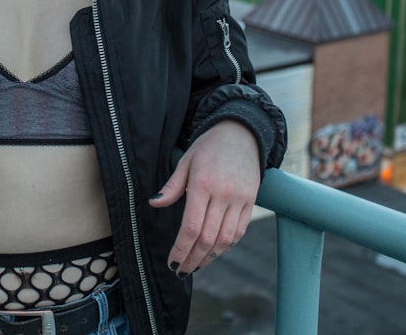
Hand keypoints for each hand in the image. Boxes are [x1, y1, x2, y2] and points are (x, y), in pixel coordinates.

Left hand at [149, 120, 260, 276]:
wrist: (241, 134)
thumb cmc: (209, 147)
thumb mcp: (186, 161)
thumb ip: (172, 186)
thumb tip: (154, 204)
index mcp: (203, 185)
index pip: (192, 227)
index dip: (181, 249)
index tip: (172, 262)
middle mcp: (224, 195)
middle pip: (208, 238)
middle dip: (193, 259)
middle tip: (181, 270)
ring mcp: (240, 200)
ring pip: (226, 239)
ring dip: (210, 257)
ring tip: (196, 264)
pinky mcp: (251, 202)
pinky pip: (240, 231)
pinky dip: (227, 245)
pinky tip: (215, 251)